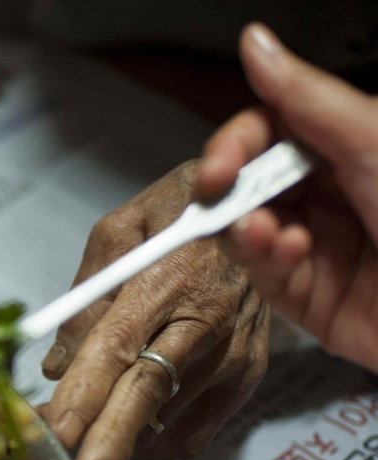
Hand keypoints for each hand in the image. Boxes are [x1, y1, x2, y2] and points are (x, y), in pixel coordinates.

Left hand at [40, 162, 270, 459]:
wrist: (258, 202)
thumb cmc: (179, 212)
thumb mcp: (119, 231)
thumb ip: (85, 299)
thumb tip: (57, 366)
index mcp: (169, 279)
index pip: (117, 348)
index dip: (84, 395)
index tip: (56, 432)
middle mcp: (206, 321)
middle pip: (146, 394)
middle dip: (108, 446)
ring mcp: (233, 352)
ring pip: (167, 417)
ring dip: (119, 442)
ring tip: (81, 450)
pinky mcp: (249, 373)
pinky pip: (196, 430)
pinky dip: (156, 442)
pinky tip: (128, 436)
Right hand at [196, 23, 377, 372]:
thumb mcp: (370, 140)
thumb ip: (306, 98)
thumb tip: (256, 44)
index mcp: (345, 148)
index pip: (266, 133)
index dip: (234, 145)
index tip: (218, 166)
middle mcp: (327, 193)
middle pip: (247, 182)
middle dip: (228, 191)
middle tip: (218, 198)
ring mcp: (314, 244)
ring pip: (245, 230)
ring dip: (245, 229)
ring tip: (261, 232)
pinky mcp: (307, 294)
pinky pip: (262, 274)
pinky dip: (265, 260)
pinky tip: (287, 251)